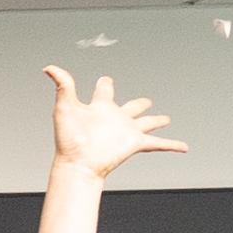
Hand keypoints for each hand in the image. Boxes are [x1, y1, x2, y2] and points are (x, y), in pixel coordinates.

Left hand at [44, 66, 183, 180]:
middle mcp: (114, 119)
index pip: (104, 91)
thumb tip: (49, 68)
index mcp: (99, 109)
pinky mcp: (135, 143)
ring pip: (147, 123)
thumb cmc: (68, 140)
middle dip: (139, 103)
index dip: (104, 84)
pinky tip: (182, 147)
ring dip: (157, 120)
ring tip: (166, 119)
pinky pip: (159, 144)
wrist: (77, 164)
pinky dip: (172, 145)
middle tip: (146, 101)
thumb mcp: (64, 107)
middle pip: (131, 107)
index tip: (105, 80)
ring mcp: (126, 132)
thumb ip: (62, 85)